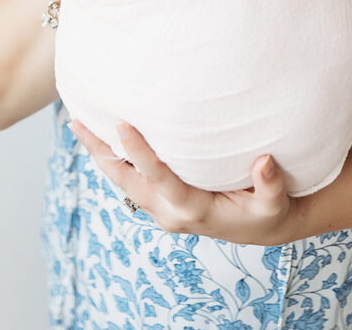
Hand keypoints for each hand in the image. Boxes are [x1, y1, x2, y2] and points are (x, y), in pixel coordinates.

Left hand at [68, 119, 301, 245]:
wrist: (261, 229)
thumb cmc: (267, 213)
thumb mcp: (274, 205)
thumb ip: (270, 184)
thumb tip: (264, 162)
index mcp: (191, 210)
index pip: (159, 177)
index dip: (140, 152)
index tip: (123, 124)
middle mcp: (168, 211)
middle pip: (125, 180)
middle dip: (100, 151)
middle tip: (77, 122)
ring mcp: (161, 208)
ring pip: (122, 180)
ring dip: (101, 153)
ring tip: (79, 123)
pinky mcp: (161, 201)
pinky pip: (130, 179)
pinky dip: (115, 157)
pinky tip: (105, 135)